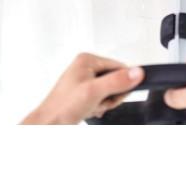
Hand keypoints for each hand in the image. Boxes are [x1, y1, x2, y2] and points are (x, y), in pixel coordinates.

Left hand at [21, 53, 143, 123]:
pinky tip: (89, 110)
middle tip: (98, 102)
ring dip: (104, 103)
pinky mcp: (83, 93)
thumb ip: (117, 81)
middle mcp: (85, 68)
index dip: (122, 84)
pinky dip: (98, 107)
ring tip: (91, 107)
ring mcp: (84, 81)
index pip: (120, 67)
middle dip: (110, 96)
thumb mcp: (94, 92)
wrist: (48, 126)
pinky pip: (101, 98)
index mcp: (87, 60)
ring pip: (109, 91)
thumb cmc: (62, 107)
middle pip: (115, 80)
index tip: (114, 95)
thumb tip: (137, 72)